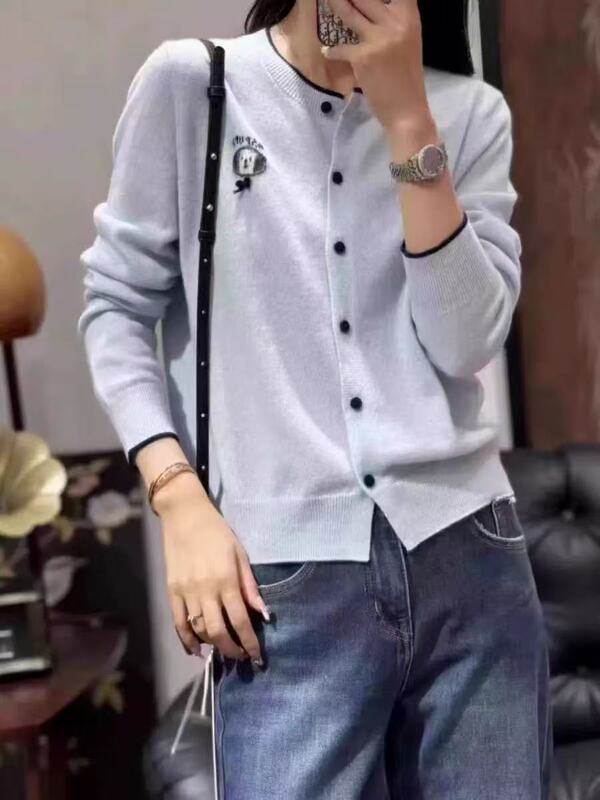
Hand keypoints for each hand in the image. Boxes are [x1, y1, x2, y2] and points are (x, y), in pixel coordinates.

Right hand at [154, 471, 269, 662]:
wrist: (184, 516)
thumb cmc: (217, 532)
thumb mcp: (240, 553)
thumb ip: (250, 585)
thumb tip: (263, 613)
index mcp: (226, 579)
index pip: (240, 620)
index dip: (250, 642)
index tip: (257, 656)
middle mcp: (206, 590)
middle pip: (219, 631)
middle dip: (233, 650)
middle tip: (242, 657)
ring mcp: (186, 592)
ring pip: (199, 630)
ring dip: (213, 646)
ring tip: (224, 651)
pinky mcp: (171, 592)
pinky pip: (178, 623)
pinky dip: (187, 640)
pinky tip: (196, 650)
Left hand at [321, 0, 431, 132]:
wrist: (406, 111)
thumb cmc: (406, 79)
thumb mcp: (408, 42)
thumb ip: (394, 22)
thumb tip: (374, 8)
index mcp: (409, 17)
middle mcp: (395, 23)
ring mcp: (378, 39)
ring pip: (349, 12)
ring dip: (335, 5)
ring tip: (327, 1)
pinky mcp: (362, 57)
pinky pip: (340, 48)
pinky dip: (331, 51)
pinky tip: (327, 51)